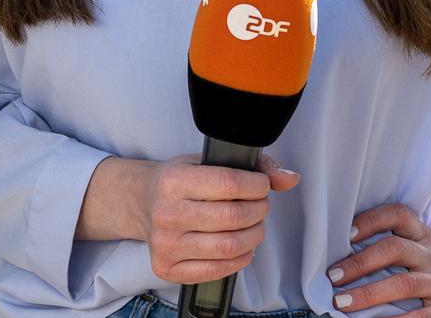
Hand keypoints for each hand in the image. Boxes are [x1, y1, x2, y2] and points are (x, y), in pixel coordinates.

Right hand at [78, 153, 299, 285]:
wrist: (140, 202)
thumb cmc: (178, 181)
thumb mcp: (206, 161)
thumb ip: (252, 166)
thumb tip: (290, 178)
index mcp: (173, 180)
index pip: (228, 183)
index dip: (256, 185)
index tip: (261, 185)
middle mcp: (166, 213)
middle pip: (233, 217)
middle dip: (259, 210)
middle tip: (260, 205)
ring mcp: (166, 244)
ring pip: (229, 246)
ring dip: (254, 235)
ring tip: (254, 225)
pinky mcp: (167, 267)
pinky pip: (217, 270)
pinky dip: (241, 258)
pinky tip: (242, 245)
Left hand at [326, 202, 430, 314]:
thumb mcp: (423, 250)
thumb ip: (395, 245)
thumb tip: (344, 251)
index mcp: (424, 235)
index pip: (398, 215)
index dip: (371, 220)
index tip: (346, 233)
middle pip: (395, 249)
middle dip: (360, 262)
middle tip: (333, 275)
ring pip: (404, 284)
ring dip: (368, 293)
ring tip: (342, 302)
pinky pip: (419, 317)